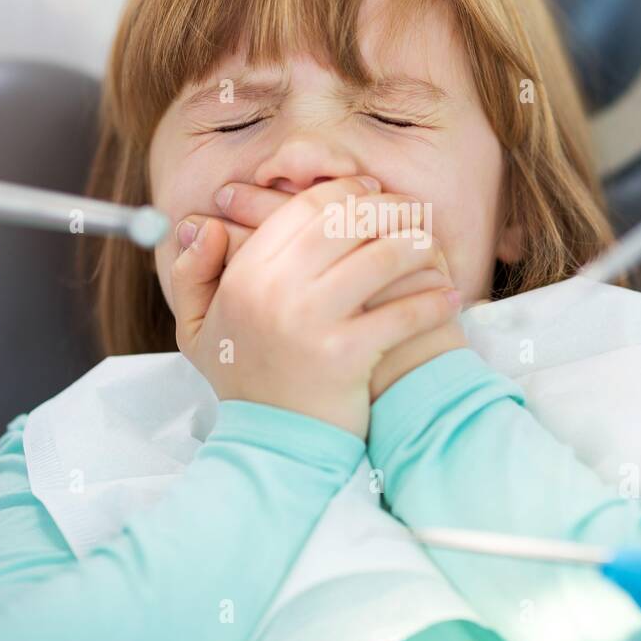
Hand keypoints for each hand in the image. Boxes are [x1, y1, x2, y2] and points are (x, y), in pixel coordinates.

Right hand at [168, 176, 459, 438]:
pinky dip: (432, 301)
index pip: (306, 208)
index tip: (372, 193)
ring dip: (417, 246)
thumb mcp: (196, 330)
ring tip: (431, 248)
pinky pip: (403, 312)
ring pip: (382, 258)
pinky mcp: (347, 356)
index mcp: (245, 275)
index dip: (347, 192)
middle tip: (412, 213)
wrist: (272, 448)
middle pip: (348, 222)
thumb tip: (203, 226)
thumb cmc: (245, 380)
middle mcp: (275, 291)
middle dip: (389, 209)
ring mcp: (311, 323)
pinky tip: (447, 297)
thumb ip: (193, 274)